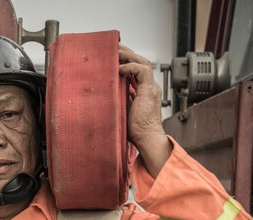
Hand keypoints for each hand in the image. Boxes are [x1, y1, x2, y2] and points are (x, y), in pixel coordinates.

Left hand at [119, 45, 171, 177]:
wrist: (146, 139)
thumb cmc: (134, 131)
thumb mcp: (121, 110)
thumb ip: (117, 100)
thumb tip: (102, 95)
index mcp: (143, 91)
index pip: (136, 69)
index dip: (125, 61)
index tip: (112, 56)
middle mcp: (149, 87)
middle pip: (140, 62)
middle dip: (127, 53)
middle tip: (113, 46)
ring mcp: (151, 88)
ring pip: (142, 62)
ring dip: (128, 55)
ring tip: (115, 52)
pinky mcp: (149, 91)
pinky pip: (142, 71)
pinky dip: (131, 67)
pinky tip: (119, 68)